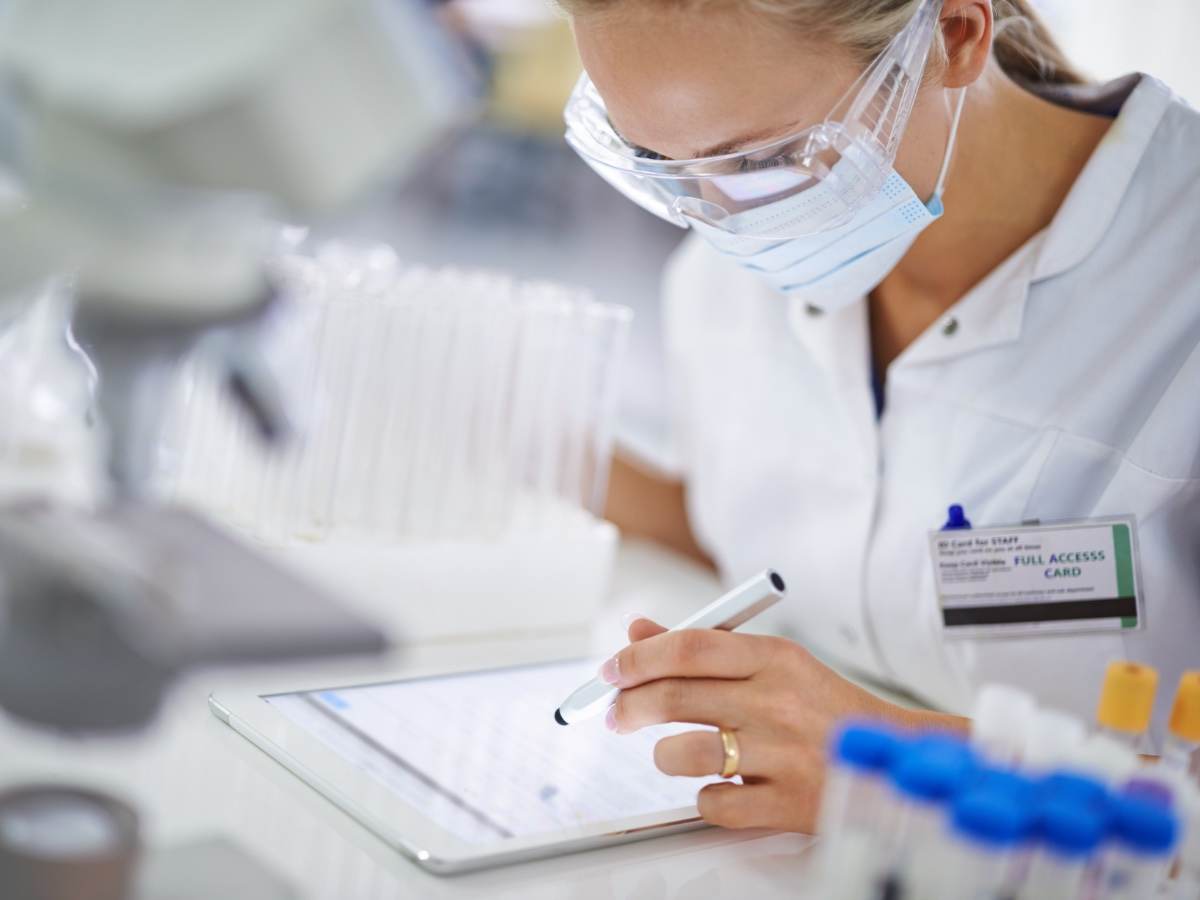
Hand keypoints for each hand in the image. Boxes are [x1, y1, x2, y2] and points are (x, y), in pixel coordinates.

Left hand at [602, 619, 964, 832]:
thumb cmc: (824, 708)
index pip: (690, 646)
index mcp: (776, 658)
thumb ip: (704, 647)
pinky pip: (714, 804)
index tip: (611, 670)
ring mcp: (783, 755)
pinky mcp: (787, 805)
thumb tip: (638, 632)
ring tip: (673, 753)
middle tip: (616, 713)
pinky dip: (706, 798)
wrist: (894, 757)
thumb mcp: (773, 664)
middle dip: (630, 705)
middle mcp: (778, 701)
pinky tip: (721, 787)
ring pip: (685, 753)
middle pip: (676, 695)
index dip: (639, 657)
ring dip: (665, 755)